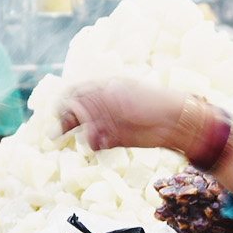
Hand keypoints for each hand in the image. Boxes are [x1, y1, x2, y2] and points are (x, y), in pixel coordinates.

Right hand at [59, 80, 190, 152]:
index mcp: (104, 88)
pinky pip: (96, 143)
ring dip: (83, 134)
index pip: (76, 92)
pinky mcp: (114, 139)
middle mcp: (103, 105)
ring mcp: (108, 122)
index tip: (60, 111)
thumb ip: (92, 100)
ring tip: (92, 138)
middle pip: (76, 113)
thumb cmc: (148, 100)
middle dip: (66, 121)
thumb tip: (69, 107)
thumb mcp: (118, 94)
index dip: (65, 101)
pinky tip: (101, 144)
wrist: (174, 121)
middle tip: (58, 132)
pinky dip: (94, 144)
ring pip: (84, 130)